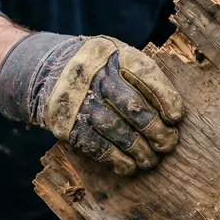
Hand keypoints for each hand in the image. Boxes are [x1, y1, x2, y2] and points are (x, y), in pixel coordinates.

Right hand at [0, 32, 184, 174]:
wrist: (44, 70)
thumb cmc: (96, 68)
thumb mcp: (116, 56)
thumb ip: (141, 76)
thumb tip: (172, 115)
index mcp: (113, 53)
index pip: (147, 75)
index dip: (166, 99)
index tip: (175, 118)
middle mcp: (95, 75)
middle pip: (133, 106)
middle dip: (155, 130)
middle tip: (168, 145)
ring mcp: (79, 100)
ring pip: (116, 130)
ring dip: (138, 150)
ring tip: (151, 160)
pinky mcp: (66, 123)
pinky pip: (95, 145)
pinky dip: (115, 159)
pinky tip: (128, 166)